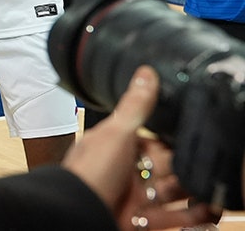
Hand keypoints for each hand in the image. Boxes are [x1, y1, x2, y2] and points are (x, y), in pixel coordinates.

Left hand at [63, 66, 218, 230]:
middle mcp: (125, 171)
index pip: (150, 140)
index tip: (192, 136)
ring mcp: (135, 196)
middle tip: (202, 164)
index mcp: (116, 147)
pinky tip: (208, 208)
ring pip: (172, 191)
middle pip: (164, 166)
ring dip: (192, 189)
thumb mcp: (116, 133)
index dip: (170, 140)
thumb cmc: (91, 172)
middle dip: (183, 165)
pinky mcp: (145, 218)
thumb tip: (146, 72)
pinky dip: (193, 214)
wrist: (80, 214)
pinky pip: (175, 216)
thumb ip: (135, 106)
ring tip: (209, 187)